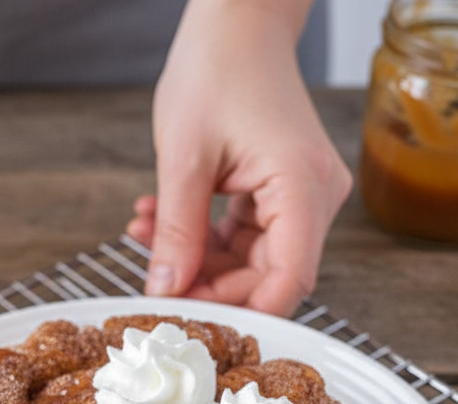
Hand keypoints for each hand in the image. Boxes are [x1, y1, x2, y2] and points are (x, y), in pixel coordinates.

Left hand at [128, 0, 351, 315]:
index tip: (188, 320)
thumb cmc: (216, 69)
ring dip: (195, 258)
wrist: (236, 22)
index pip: (287, 281)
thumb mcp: (183, 160)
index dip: (239, 311)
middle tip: (150, 281)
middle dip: (205, 285)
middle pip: (268, 276)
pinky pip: (245, 235)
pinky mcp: (282, 192)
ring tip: (143, 235)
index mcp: (302, 188)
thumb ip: (176, 233)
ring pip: (250, 260)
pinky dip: (203, 236)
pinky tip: (159, 219)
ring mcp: (302, 196)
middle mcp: (314, 197)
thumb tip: (165, 291)